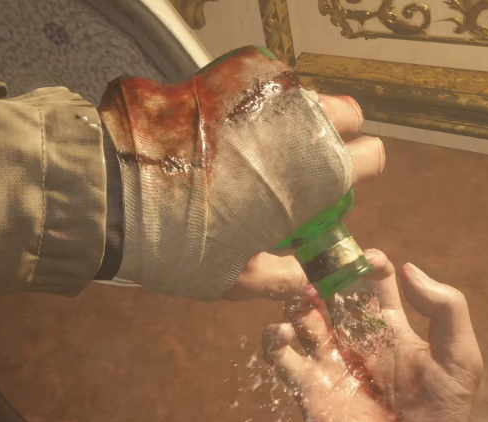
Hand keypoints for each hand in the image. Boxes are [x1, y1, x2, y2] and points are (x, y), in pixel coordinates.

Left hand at [99, 47, 384, 299]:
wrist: (116, 194)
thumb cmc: (178, 245)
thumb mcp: (230, 279)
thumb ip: (275, 278)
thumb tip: (301, 279)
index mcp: (313, 178)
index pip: (371, 156)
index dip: (360, 169)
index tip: (336, 185)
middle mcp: (300, 127)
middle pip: (347, 113)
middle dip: (335, 133)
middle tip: (302, 160)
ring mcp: (265, 96)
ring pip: (304, 94)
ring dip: (294, 117)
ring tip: (260, 147)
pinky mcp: (228, 76)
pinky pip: (261, 82)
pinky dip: (255, 102)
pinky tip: (226, 129)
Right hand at [262, 249, 482, 421]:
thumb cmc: (439, 416)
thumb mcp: (459, 359)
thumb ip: (445, 309)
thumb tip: (409, 267)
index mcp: (392, 330)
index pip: (374, 283)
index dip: (367, 264)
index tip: (365, 258)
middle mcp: (357, 340)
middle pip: (332, 293)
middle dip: (323, 275)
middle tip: (318, 268)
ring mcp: (328, 362)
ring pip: (301, 316)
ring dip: (296, 301)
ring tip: (303, 301)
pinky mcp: (305, 387)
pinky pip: (280, 355)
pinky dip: (274, 338)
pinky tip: (285, 334)